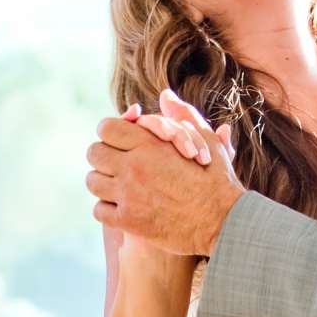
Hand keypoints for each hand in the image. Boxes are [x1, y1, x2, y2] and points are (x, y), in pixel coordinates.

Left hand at [87, 90, 242, 256]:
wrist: (223, 222)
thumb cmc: (217, 180)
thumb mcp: (205, 140)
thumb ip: (182, 115)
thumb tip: (165, 95)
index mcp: (149, 143)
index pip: (106, 128)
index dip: (109, 133)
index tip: (116, 142)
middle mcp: (134, 167)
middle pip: (94, 153)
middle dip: (102, 158)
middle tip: (113, 166)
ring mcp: (129, 195)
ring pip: (92, 182)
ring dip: (102, 184)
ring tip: (116, 188)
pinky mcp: (129, 221)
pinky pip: (99, 211)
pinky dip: (107, 210)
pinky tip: (122, 209)